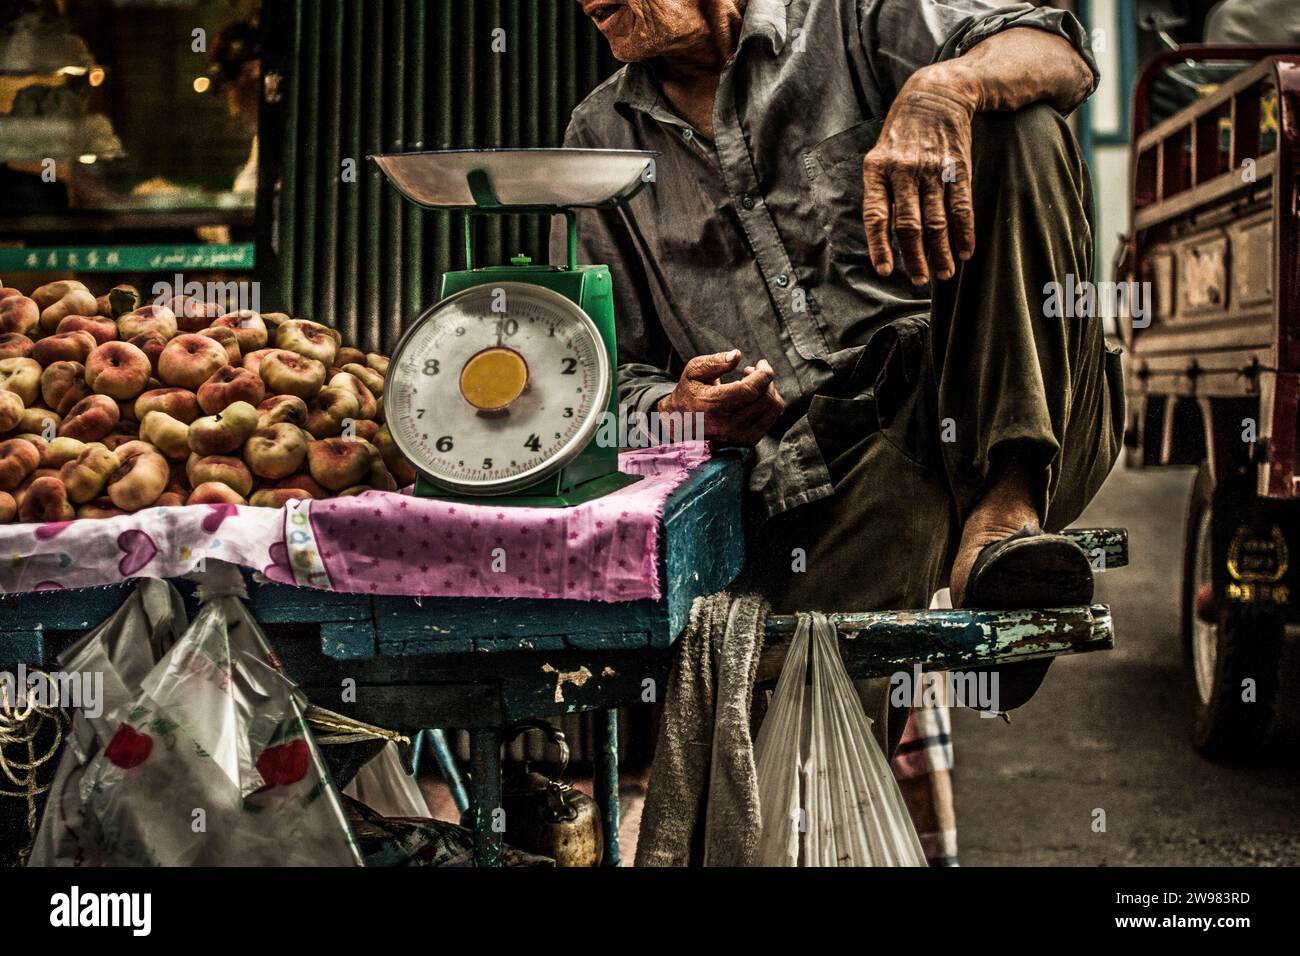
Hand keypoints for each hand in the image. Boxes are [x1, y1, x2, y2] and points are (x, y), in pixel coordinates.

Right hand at [658, 350, 784, 445]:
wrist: (681, 423)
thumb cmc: (690, 392)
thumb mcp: (693, 371)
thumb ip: (714, 362)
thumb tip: (737, 355)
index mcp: (711, 405)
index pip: (748, 390)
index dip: (762, 374)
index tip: (762, 363)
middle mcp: (726, 425)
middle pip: (764, 398)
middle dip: (765, 379)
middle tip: (752, 371)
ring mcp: (738, 435)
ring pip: (772, 409)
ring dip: (769, 391)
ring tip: (753, 383)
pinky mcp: (746, 441)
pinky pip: (771, 419)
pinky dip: (768, 404)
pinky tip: (754, 397)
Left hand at [861, 65, 979, 285]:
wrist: (936, 93)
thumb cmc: (902, 134)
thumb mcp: (880, 155)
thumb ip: (881, 192)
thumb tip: (885, 237)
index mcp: (877, 169)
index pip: (876, 216)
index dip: (880, 246)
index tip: (886, 271)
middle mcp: (904, 170)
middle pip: (909, 225)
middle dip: (915, 258)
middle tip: (919, 281)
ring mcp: (932, 169)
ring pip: (936, 221)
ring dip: (942, 252)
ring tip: (944, 274)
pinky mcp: (958, 167)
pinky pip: (961, 206)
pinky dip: (964, 232)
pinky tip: (965, 252)